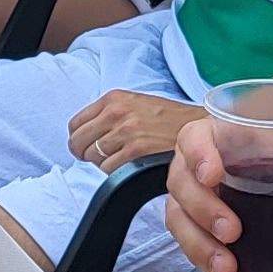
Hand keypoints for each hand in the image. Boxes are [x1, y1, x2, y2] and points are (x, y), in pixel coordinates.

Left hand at [68, 88, 206, 171]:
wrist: (198, 127)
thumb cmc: (167, 118)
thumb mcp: (135, 103)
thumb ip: (109, 114)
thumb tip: (84, 134)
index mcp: (113, 99)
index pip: (75, 124)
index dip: (79, 139)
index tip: (88, 146)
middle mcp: (116, 113)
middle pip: (78, 142)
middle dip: (86, 153)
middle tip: (101, 158)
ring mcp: (126, 132)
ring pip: (93, 158)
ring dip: (103, 164)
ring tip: (123, 160)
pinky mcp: (136, 151)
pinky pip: (109, 170)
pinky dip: (116, 173)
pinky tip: (131, 166)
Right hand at [164, 118, 272, 271]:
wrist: (250, 161)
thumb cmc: (260, 149)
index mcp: (207, 137)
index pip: (192, 141)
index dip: (199, 157)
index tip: (214, 175)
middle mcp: (187, 167)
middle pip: (182, 187)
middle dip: (205, 212)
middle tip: (233, 232)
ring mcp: (185, 199)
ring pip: (179, 222)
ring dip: (201, 247)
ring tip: (228, 266)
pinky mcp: (189, 226)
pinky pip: (189, 247)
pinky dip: (209, 266)